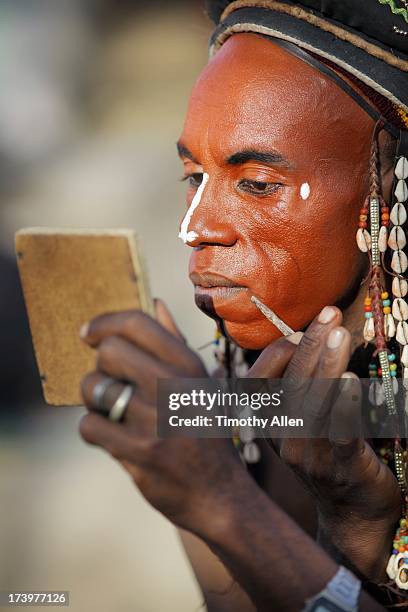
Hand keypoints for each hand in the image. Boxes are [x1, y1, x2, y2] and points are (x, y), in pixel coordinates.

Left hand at [79, 300, 249, 534]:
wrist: (220, 495)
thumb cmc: (206, 433)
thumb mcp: (202, 384)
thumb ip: (176, 342)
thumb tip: (155, 303)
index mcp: (188, 365)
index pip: (136, 323)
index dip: (103, 323)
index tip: (88, 334)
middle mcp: (174, 386)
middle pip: (109, 352)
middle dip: (100, 369)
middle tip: (110, 385)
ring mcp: (157, 419)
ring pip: (94, 388)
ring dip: (95, 401)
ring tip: (113, 413)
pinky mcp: (140, 452)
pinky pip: (90, 426)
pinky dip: (94, 431)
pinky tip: (113, 438)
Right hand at [248, 305, 400, 580]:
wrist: (354, 511)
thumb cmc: (332, 452)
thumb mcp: (307, 419)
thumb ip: (302, 386)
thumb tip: (309, 338)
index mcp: (271, 423)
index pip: (256, 382)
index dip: (275, 353)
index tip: (299, 330)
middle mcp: (283, 438)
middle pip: (288, 384)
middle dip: (307, 345)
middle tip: (329, 313)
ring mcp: (310, 455)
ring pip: (312, 403)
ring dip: (326, 365)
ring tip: (340, 334)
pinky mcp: (340, 467)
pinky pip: (339, 433)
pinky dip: (345, 405)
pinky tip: (353, 381)